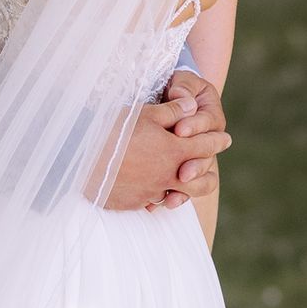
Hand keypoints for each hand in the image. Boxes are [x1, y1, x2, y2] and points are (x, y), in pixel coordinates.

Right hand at [104, 73, 229, 211]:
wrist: (81, 161)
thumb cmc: (113, 132)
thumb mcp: (144, 113)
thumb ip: (172, 111)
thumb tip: (191, 105)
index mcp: (174, 151)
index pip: (206, 146)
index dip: (217, 140)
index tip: (225, 139)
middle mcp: (168, 175)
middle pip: (202, 182)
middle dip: (209, 173)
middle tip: (210, 167)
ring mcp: (152, 192)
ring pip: (178, 195)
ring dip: (184, 188)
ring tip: (182, 180)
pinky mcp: (135, 202)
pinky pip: (153, 201)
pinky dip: (157, 195)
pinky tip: (151, 188)